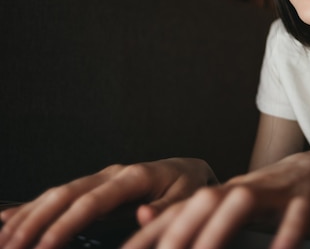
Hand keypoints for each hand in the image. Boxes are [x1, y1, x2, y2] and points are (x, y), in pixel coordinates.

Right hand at [0, 158, 213, 248]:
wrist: (190, 169)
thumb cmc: (189, 185)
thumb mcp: (188, 196)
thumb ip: (167, 208)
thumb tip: (143, 214)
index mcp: (133, 177)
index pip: (91, 201)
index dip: (65, 224)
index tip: (44, 247)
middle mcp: (112, 174)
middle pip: (65, 195)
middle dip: (35, 222)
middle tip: (10, 247)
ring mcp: (101, 178)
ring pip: (57, 193)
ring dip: (28, 216)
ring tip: (3, 240)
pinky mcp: (95, 185)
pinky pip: (60, 195)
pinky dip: (33, 206)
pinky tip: (8, 218)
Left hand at [122, 150, 309, 248]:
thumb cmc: (272, 197)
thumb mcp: (237, 209)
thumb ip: (205, 225)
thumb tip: (163, 238)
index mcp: (222, 195)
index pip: (178, 212)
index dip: (148, 234)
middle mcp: (241, 190)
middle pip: (203, 203)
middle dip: (177, 231)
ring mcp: (274, 193)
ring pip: (241, 204)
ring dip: (219, 231)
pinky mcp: (306, 200)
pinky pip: (295, 217)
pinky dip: (285, 234)